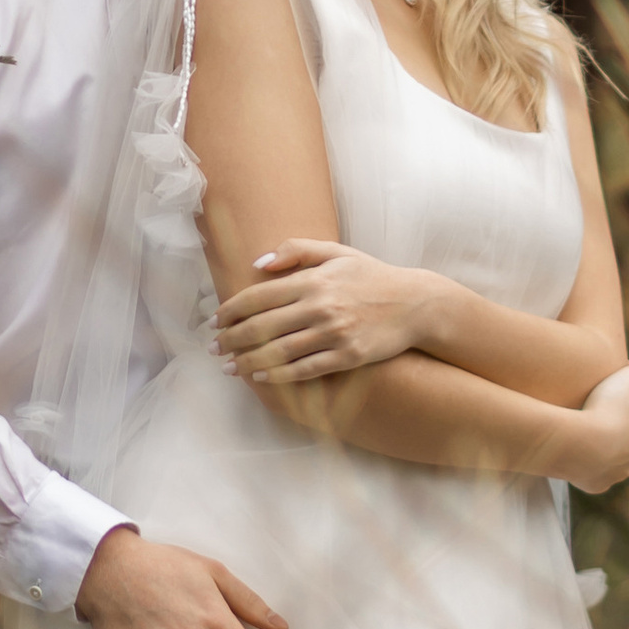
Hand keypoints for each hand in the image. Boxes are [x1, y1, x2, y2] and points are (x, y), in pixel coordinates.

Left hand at [215, 238, 446, 383]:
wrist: (415, 304)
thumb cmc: (373, 277)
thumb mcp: (337, 253)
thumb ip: (296, 251)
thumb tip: (258, 263)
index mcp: (313, 280)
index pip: (258, 297)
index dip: (230, 311)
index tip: (213, 321)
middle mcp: (320, 306)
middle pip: (261, 327)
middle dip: (231, 339)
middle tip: (213, 348)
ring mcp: (334, 333)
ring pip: (278, 352)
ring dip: (247, 362)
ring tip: (229, 368)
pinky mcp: (347, 356)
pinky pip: (305, 370)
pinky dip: (279, 375)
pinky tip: (261, 378)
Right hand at [563, 358, 628, 493]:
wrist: (581, 446)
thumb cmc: (608, 408)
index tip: (614, 375)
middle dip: (621, 416)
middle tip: (599, 402)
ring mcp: (620, 471)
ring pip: (616, 453)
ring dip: (606, 441)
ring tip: (587, 427)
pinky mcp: (598, 483)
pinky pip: (594, 470)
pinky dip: (588, 460)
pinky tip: (578, 450)